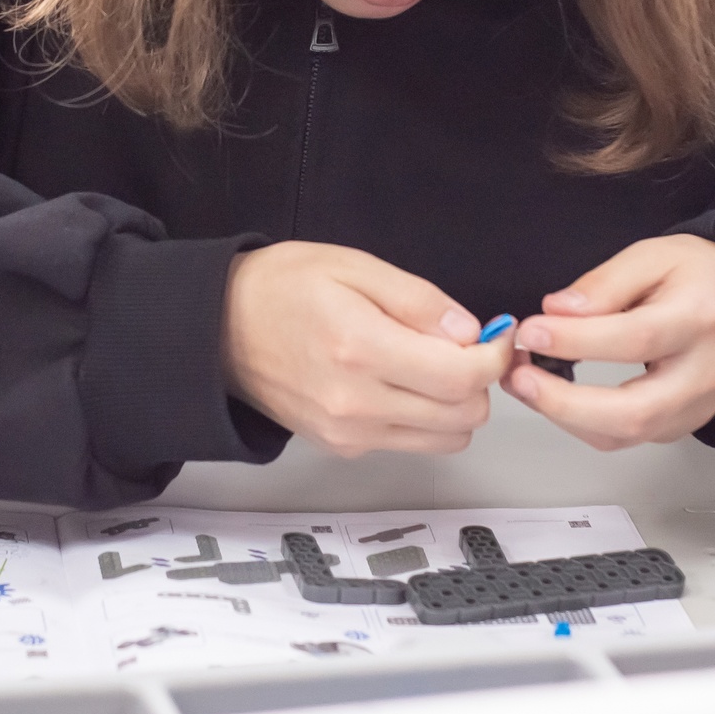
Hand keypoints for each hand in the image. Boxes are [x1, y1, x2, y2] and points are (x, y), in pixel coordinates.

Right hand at [222, 241, 513, 458]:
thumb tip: (470, 332)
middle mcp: (355, 401)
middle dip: (477, 380)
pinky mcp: (342, 447)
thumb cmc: (279, 289)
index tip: (496, 337)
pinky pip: (410, 443)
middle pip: (463, 416)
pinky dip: (421, 418)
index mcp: (359, 347)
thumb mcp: (353, 266)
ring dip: (453, 405)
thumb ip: (418, 300)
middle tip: (460, 346)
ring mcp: (348, 432)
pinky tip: (398, 382)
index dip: (494, 357)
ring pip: (445, 438)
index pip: (461, 377)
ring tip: (429, 365)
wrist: (218, 330)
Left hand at [502, 235, 714, 449]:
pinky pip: (628, 438)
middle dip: (566, 403)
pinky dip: (584, 424)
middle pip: (635, 410)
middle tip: (519, 378)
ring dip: (566, 417)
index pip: (635, 339)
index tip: (531, 332)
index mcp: (698, 318)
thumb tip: (557, 312)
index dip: (577, 341)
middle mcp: (703, 371)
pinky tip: (556, 397)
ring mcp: (696, 406)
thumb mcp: (650, 256)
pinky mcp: (682, 424)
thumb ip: (603, 285)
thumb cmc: (697, 277)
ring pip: (628, 434)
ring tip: (525, 384)